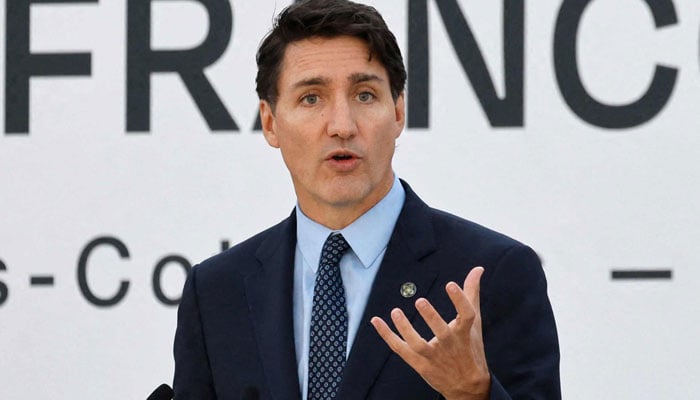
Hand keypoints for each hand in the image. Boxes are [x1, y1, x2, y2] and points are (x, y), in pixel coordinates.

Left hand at [370, 266, 489, 399]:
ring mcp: (433, 356)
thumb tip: (477, 269)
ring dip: (406, 329)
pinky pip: (400, 349)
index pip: (465, 315)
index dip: (459, 300)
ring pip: (418, 344)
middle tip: (420, 301)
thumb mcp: (474, 322)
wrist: (468, 386)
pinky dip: (387, 336)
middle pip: (441, 332)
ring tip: (396, 312)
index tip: (451, 285)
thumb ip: (471, 294)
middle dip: (431, 318)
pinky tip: (376, 321)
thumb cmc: (469, 347)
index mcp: (464, 332)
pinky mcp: (419, 363)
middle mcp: (449, 345)